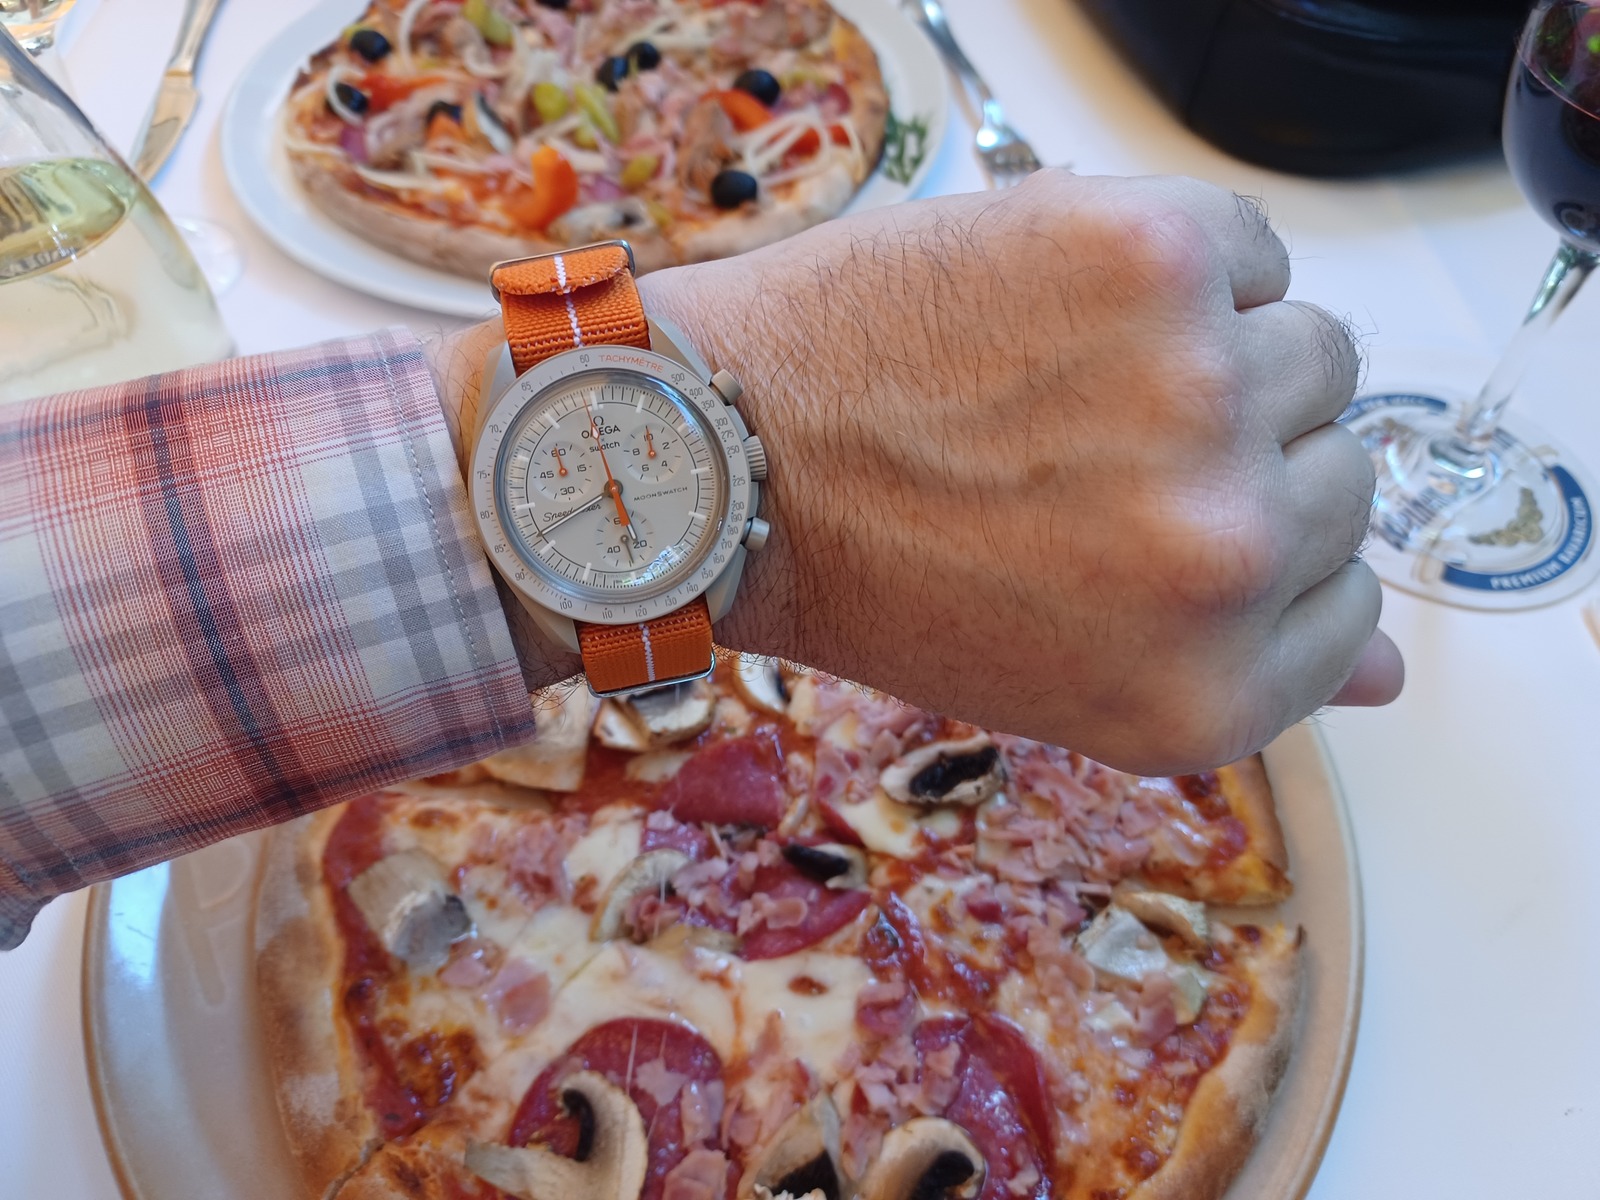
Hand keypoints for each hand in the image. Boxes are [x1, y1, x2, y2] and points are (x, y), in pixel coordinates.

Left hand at [638, 171, 1401, 773]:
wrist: (728, 457)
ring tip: (1069, 383)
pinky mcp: (1156, 261)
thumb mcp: (1072, 683)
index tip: (1166, 529)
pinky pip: (1252, 249)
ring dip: (1210, 358)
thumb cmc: (882, 571)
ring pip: (1312, 351)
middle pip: (1344, 469)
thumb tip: (1394, 675)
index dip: (1257, 554)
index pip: (1356, 601)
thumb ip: (1246, 674)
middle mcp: (1226, 559)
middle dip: (1230, 459)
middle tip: (1088, 458)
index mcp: (1210, 692)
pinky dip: (1179, 268)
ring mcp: (1200, 399)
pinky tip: (1061, 310)